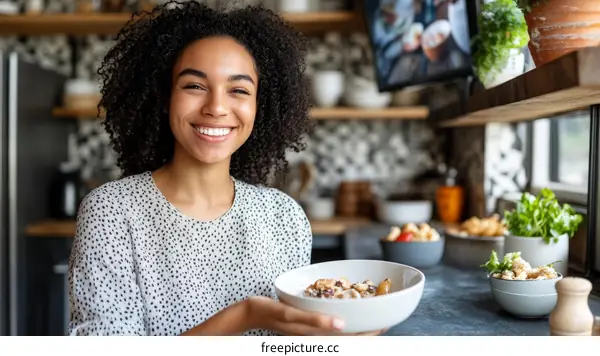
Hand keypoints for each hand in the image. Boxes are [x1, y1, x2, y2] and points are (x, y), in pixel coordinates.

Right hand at [246, 296, 386, 335]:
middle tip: (384, 321)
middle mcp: (316, 337)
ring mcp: (312, 333)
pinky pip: (331, 329)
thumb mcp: (290, 315)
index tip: (385, 325)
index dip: (368, 334)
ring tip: (371, 319)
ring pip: (341, 335)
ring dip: (357, 328)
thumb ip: (315, 321)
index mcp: (315, 336)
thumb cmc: (268, 311)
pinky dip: (343, 324)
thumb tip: (341, 325)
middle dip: (367, 331)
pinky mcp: (308, 328)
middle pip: (348, 338)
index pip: (348, 339)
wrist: (250, 313)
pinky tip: (346, 317)